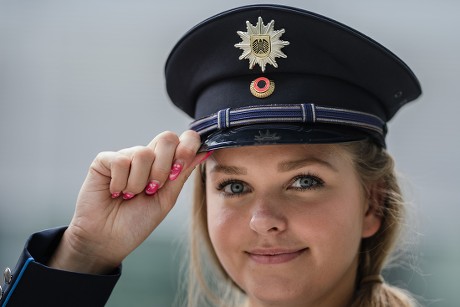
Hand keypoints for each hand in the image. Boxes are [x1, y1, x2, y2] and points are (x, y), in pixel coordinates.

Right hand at [48, 130, 208, 273]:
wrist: (109, 240)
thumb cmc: (137, 222)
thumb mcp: (167, 198)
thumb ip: (183, 173)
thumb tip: (206, 151)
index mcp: (164, 164)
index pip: (183, 139)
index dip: (188, 146)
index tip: (180, 167)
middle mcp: (146, 157)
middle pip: (166, 138)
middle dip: (164, 168)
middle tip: (153, 189)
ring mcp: (125, 156)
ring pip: (143, 153)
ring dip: (139, 183)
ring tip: (130, 195)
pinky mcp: (104, 161)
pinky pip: (120, 161)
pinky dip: (120, 183)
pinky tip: (115, 192)